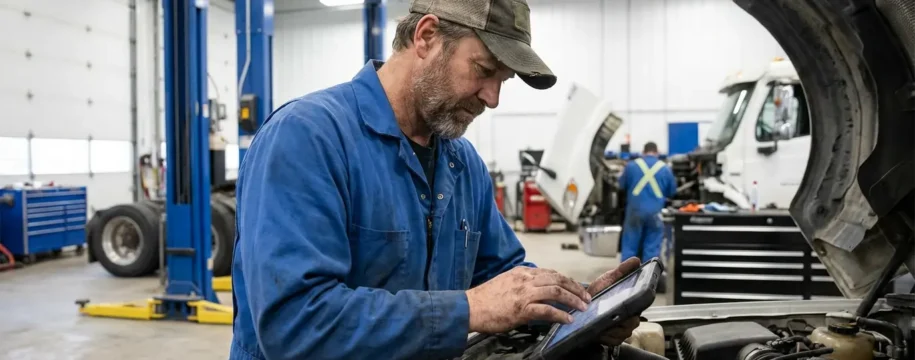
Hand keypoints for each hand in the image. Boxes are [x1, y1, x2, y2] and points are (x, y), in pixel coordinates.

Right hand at [465, 266, 590, 333]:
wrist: (470, 307)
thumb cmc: (485, 298)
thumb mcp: (506, 283)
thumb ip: (523, 285)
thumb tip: (538, 292)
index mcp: (522, 272)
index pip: (551, 273)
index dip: (567, 280)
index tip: (576, 287)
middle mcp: (526, 279)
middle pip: (558, 279)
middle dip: (576, 288)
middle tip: (586, 297)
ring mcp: (524, 293)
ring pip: (557, 291)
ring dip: (573, 299)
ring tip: (582, 307)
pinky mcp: (522, 309)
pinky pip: (547, 310)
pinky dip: (560, 314)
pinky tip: (568, 319)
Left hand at [587, 257, 642, 345]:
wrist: (581, 302)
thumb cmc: (598, 291)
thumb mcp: (609, 278)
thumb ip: (622, 270)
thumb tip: (636, 260)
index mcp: (631, 304)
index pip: (639, 308)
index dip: (634, 309)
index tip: (625, 306)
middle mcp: (629, 319)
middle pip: (633, 323)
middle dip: (623, 320)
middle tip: (611, 315)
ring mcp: (621, 330)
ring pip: (624, 332)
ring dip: (613, 328)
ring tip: (604, 323)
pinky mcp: (612, 339)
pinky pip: (615, 340)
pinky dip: (608, 336)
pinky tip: (601, 331)